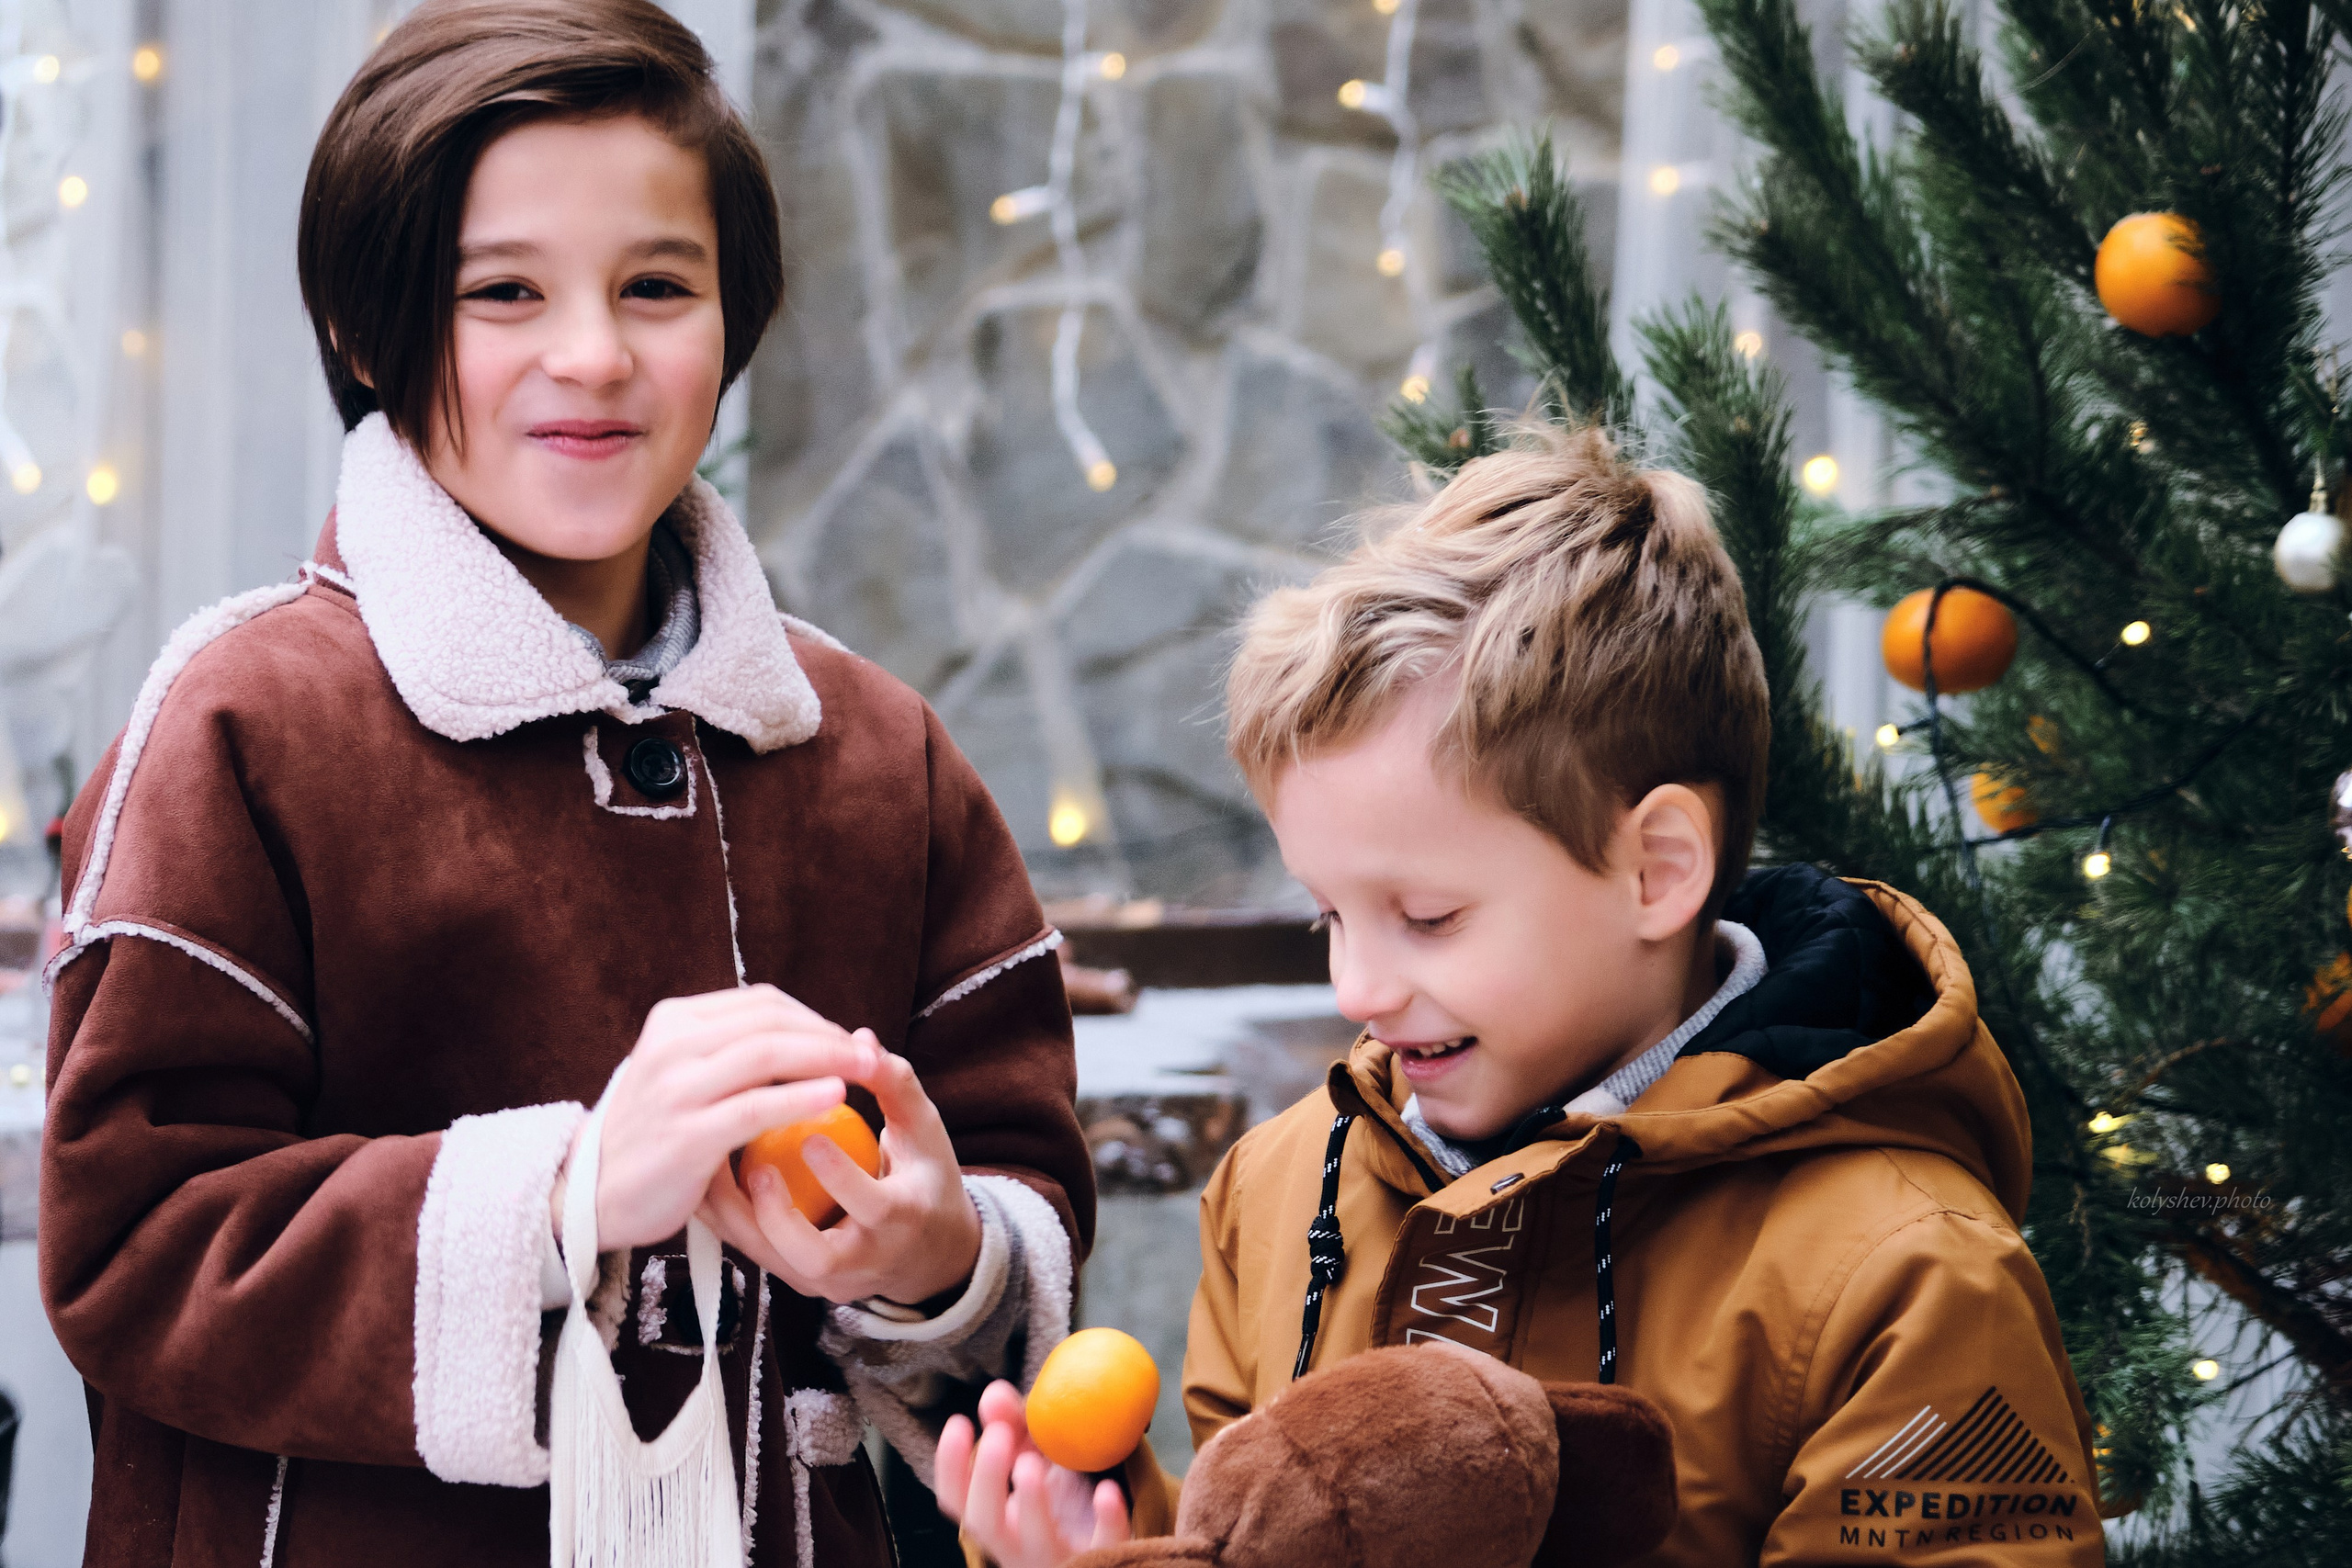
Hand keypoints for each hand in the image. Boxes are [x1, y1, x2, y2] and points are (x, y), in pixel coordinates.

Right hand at [552, 985, 865, 1254]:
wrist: (594, 1196)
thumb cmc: (650, 1136)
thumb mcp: (677, 1075)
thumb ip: (725, 1050)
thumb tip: (801, 1033)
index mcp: (672, 1022)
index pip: (760, 1003)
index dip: (814, 1017)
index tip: (847, 1040)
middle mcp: (671, 1046)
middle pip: (771, 1021)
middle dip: (830, 1034)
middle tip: (870, 1051)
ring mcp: (677, 1090)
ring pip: (768, 1054)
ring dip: (828, 1056)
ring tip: (867, 1068)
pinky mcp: (688, 1136)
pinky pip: (757, 1108)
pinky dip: (803, 1097)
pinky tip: (835, 1096)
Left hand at [697, 1027, 983, 1305]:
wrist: (927, 1253)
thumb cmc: (924, 1178)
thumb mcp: (924, 1133)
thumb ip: (896, 1086)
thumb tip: (861, 1038)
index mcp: (903, 1221)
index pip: (873, 1207)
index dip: (840, 1177)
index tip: (811, 1137)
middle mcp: (864, 1262)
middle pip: (814, 1257)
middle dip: (778, 1216)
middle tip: (756, 1170)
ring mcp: (825, 1279)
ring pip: (771, 1260)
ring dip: (735, 1214)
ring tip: (711, 1164)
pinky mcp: (796, 1278)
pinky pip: (753, 1251)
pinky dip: (727, 1216)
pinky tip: (707, 1175)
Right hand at [936, 1380, 1130, 1567]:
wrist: (1101, 1537)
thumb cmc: (1056, 1496)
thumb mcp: (1032, 1456)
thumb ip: (1011, 1424)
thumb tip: (993, 1392)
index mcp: (995, 1517)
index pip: (957, 1499)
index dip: (950, 1465)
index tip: (959, 1421)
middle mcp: (1017, 1543)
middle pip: (986, 1523)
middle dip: (987, 1479)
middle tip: (998, 1435)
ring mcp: (1058, 1554)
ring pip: (1037, 1541)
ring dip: (1031, 1503)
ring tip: (1030, 1462)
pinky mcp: (1101, 1555)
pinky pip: (1104, 1543)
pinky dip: (1105, 1519)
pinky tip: (1106, 1489)